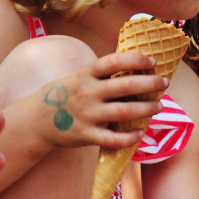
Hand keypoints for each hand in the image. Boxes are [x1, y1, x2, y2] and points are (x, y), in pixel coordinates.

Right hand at [33, 52, 168, 150]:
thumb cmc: (64, 95)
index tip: (153, 61)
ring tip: (158, 107)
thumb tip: (134, 67)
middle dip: (150, 84)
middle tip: (164, 84)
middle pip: (126, 85)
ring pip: (124, 112)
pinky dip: (129, 138)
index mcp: (85, 74)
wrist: (35, 121)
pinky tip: (140, 133)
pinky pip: (112, 139)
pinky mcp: (85, 135)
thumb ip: (100, 73)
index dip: (136, 59)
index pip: (114, 61)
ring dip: (146, 109)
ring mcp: (86, 115)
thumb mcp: (77, 76)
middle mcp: (87, 93)